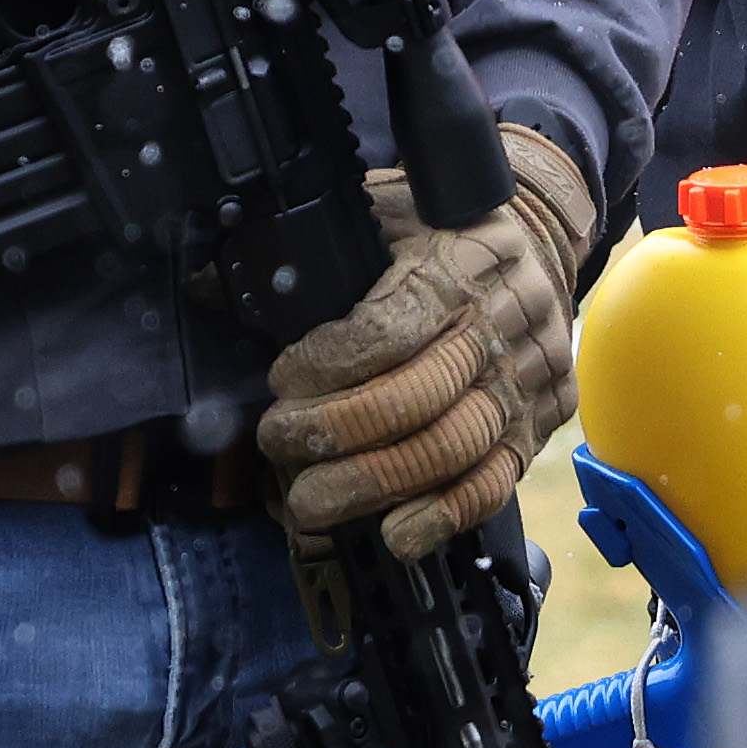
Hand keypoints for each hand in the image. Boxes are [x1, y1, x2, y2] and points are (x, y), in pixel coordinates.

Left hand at [261, 126, 596, 555]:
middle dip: (335, 432)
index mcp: (457, 266)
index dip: (328, 364)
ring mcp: (525, 382)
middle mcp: (499, 327)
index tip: (281, 378)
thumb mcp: (380, 213)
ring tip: (311, 502)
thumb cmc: (442, 230)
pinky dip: (444, 515)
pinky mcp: (539, 424)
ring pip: (452, 447)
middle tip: (277, 444)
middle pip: (417, 398)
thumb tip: (207, 287)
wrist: (536, 241)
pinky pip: (495, 480)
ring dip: (374, 484)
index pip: (390, 329)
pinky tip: (395, 534)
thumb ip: (307, 248)